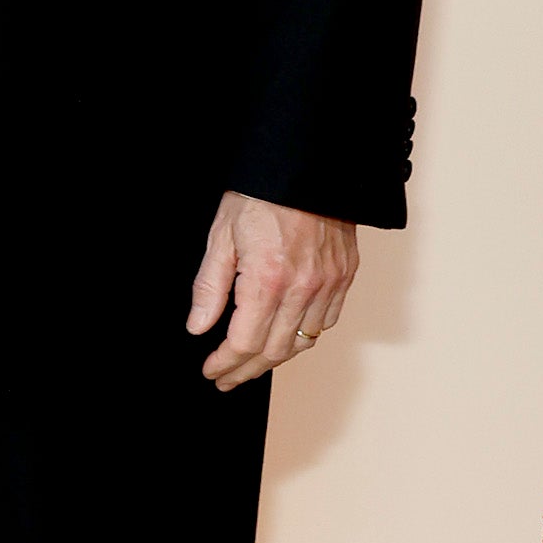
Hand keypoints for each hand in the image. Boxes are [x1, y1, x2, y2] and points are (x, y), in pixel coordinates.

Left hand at [187, 189, 357, 389]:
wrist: (307, 165)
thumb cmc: (261, 195)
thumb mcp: (221, 237)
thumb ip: (209, 287)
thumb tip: (198, 327)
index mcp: (267, 279)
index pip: (244, 342)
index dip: (225, 364)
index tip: (211, 371)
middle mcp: (302, 288)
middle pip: (274, 352)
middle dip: (246, 370)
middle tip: (226, 377)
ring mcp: (329, 283)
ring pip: (303, 342)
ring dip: (276, 358)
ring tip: (252, 362)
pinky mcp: (345, 275)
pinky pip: (327, 321)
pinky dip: (305, 335)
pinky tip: (287, 335)